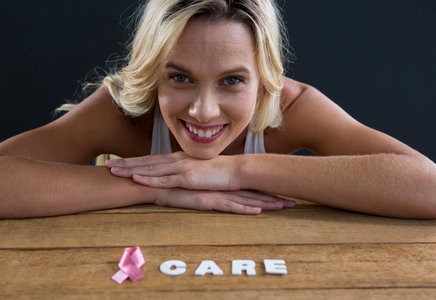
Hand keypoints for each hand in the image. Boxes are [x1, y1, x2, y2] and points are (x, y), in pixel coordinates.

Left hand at [106, 152, 241, 190]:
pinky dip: (149, 179)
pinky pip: (165, 180)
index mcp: (178, 159)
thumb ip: (184, 173)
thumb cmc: (219, 173)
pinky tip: (136, 179)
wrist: (236, 171)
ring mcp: (181, 168)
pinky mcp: (188, 178)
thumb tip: (175, 179)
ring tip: (114, 171)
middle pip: (146, 162)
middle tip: (106, 165)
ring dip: (131, 170)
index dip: (133, 161)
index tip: (118, 162)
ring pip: (151, 169)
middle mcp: (176, 160)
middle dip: (125, 163)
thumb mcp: (198, 172)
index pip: (151, 159)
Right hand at [153, 188, 294, 214]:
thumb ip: (208, 188)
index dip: (266, 191)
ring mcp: (215, 192)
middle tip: (293, 202)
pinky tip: (257, 212)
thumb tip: (220, 192)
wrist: (155, 182)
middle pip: (253, 193)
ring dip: (266, 203)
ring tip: (284, 207)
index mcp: (222, 183)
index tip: (282, 194)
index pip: (248, 187)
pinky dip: (244, 209)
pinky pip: (228, 206)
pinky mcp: (206, 200)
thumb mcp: (196, 187)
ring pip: (246, 199)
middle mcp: (222, 186)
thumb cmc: (175, 185)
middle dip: (274, 198)